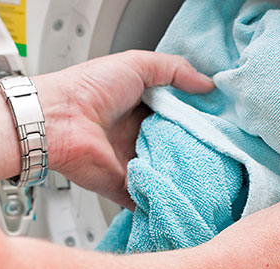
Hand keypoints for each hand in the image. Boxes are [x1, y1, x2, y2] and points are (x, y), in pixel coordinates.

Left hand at [34, 50, 214, 208]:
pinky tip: (190, 188)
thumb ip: (175, 70)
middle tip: (222, 143)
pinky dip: (170, 194)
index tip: (221, 117)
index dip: (198, 114)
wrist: (57, 121)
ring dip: (187, 168)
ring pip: (170, 168)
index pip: (178, 112)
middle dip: (198, 143)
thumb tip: (207, 84)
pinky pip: (154, 194)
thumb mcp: (137, 64)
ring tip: (214, 166)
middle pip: (177, 142)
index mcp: (140, 106)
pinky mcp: (128, 185)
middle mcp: (138, 134)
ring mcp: (133, 160)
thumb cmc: (88, 88)